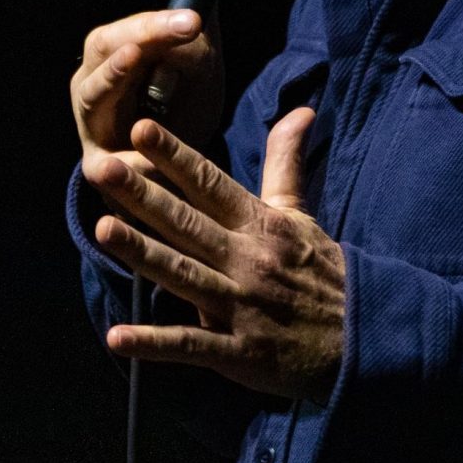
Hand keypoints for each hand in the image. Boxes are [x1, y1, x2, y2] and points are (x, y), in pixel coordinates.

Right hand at [71, 0, 225, 172]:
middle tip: (164, 37)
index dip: (156, 24)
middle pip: (100, 57)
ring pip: (94, 102)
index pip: (123, 31)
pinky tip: (152, 161)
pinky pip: (108, 165)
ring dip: (114, 85)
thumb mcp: (192, 48)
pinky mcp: (101, 169)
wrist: (171, 168)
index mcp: (108, 55)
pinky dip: (129, 162)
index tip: (195, 20)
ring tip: (135, 66)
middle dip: (135, 43)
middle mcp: (91, 86)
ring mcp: (91, 128)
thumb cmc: (175, 101)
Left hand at [85, 109, 344, 403]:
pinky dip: (155, 344)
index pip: (210, 183)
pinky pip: (191, 345)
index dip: (176, 156)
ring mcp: (240, 306)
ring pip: (183, 275)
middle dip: (143, 195)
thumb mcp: (301, 213)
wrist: (361, 338)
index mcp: (259, 224)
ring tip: (100, 230)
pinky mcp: (238, 352)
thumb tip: (301, 110)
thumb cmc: (321, 272)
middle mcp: (246, 259)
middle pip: (186, 222)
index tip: (142, 128)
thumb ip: (286, 162)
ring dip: (142, 254)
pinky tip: (118, 337)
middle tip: (101, 167)